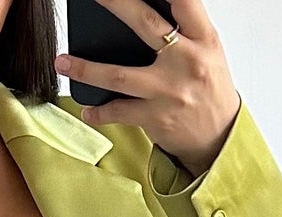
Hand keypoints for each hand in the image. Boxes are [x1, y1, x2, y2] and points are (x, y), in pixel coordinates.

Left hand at [55, 0, 240, 178]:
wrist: (219, 138)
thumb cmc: (209, 90)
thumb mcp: (208, 52)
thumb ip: (185, 30)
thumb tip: (148, 8)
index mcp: (204, 39)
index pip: (185, 1)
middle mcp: (187, 61)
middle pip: (145, 24)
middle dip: (115, 5)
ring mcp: (169, 91)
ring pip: (120, 75)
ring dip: (86, 68)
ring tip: (62, 61)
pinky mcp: (156, 117)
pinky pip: (119, 112)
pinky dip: (100, 112)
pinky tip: (87, 109)